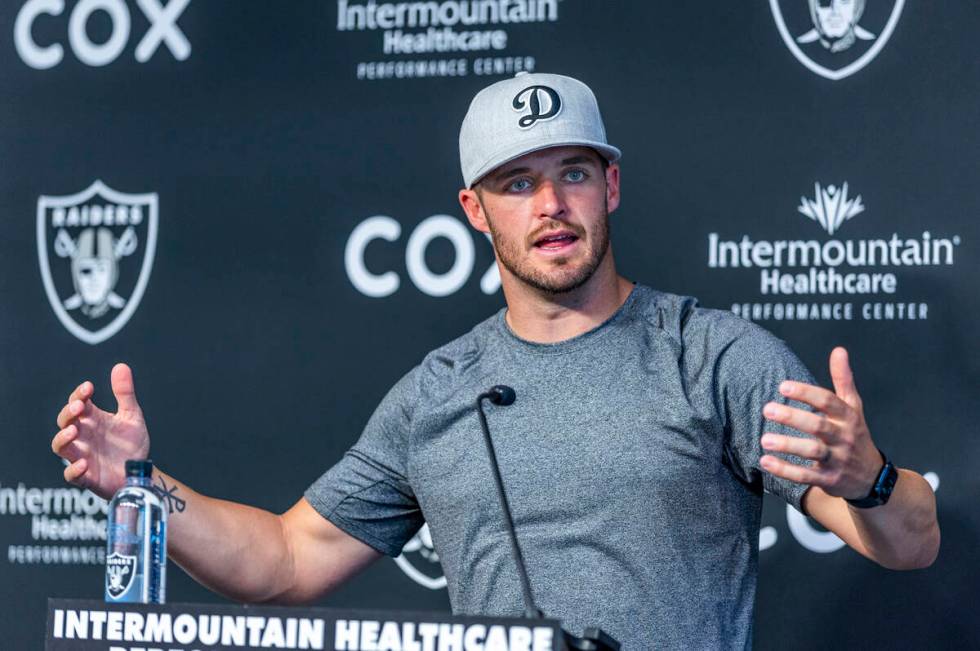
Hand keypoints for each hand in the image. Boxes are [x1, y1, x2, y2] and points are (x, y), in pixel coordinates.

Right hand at [51, 363, 149, 498]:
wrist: (139, 471)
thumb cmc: (130, 444)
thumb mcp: (131, 416)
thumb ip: (125, 394)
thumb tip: (121, 366)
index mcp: (92, 420)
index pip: (77, 403)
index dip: (79, 394)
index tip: (89, 387)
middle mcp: (83, 436)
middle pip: (64, 422)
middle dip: (68, 413)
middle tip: (80, 407)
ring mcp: (82, 455)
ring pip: (60, 447)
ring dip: (63, 438)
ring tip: (73, 430)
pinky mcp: (86, 476)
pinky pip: (71, 475)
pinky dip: (73, 470)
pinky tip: (84, 463)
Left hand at [759, 347, 882, 500]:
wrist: (872, 478)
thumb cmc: (855, 435)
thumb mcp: (853, 407)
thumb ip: (844, 380)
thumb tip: (839, 350)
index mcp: (848, 417)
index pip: (828, 401)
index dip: (806, 393)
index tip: (783, 386)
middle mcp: (843, 437)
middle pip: (819, 426)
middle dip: (793, 417)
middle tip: (767, 409)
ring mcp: (837, 460)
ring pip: (812, 452)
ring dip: (788, 445)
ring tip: (764, 439)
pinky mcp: (829, 480)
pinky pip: (806, 476)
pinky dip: (785, 470)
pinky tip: (766, 461)